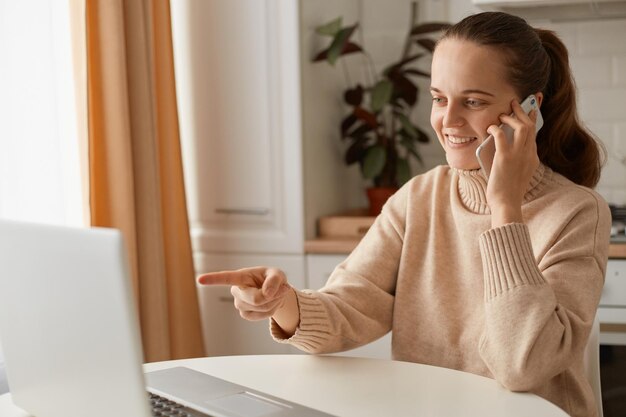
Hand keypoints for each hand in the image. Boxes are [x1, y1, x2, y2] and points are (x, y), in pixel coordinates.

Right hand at [197, 267, 298, 333]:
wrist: (275, 293)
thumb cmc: (273, 279)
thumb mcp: (278, 274)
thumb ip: (274, 280)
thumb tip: (266, 293)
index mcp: (241, 276)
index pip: (226, 278)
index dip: (213, 279)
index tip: (199, 279)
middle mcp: (236, 291)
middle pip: (256, 299)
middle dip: (272, 296)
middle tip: (283, 288)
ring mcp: (239, 304)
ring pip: (262, 307)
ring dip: (275, 302)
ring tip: (276, 294)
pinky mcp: (245, 315)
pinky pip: (263, 315)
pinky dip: (273, 309)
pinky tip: (271, 303)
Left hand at [486, 99, 539, 226]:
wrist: (507, 203)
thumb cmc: (507, 192)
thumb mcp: (516, 173)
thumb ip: (515, 160)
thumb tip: (502, 146)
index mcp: (533, 158)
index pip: (534, 134)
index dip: (532, 120)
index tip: (530, 110)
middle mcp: (529, 154)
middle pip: (530, 126)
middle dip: (523, 111)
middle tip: (514, 104)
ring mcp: (519, 155)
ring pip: (522, 126)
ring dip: (511, 117)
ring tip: (502, 115)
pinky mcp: (505, 157)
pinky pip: (501, 135)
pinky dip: (494, 129)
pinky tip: (489, 129)